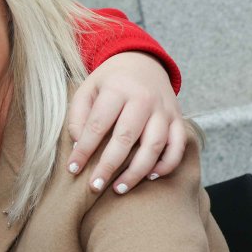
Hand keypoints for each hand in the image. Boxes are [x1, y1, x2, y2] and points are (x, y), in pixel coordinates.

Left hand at [67, 52, 186, 193]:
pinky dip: (167, 164)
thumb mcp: (87, 89)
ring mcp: (164, 109)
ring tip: (119, 188)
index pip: (98, 124)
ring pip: (155, 145)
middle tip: (94, 186)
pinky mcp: (178, 118)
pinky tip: (150, 176)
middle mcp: (144, 99)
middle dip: (108, 166)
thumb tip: (77, 145)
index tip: (72, 169)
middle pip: (126, 138)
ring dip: (137, 171)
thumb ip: (78, 116)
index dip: (84, 149)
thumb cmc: (109, 82)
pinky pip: (178, 145)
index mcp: (117, 89)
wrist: (143, 62)